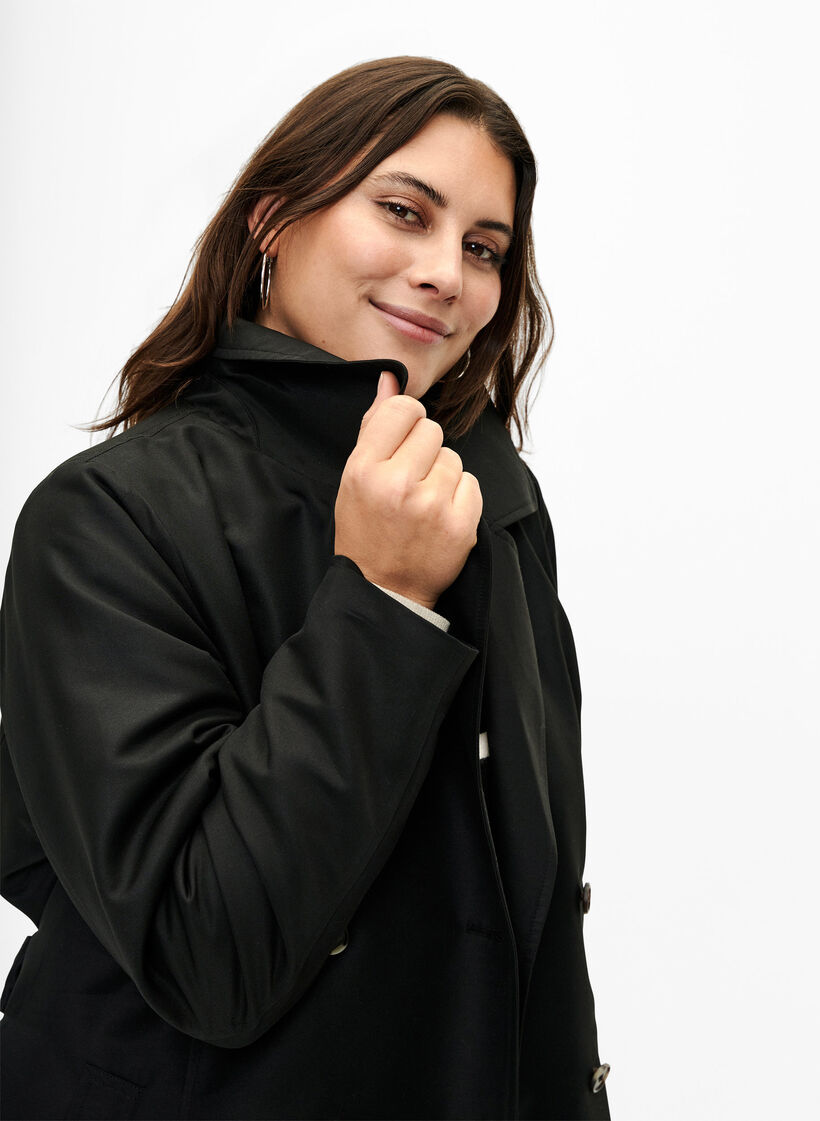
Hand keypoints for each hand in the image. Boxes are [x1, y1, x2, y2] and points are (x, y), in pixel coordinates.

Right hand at [334, 371, 482, 609]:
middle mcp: (397, 484)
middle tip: (411, 481)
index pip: (402, 409)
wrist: (383, 591)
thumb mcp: (354, 479)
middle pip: (432, 430)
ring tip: (424, 503)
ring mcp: (431, 506)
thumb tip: (391, 379)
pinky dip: (460, 497)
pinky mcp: (460, 524)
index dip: (406, 422)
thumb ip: (375, 426)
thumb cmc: (366, 533)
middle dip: (425, 451)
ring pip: (454, 457)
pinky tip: (440, 516)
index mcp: (363, 469)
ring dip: (443, 475)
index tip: (402, 442)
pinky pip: (472, 483)